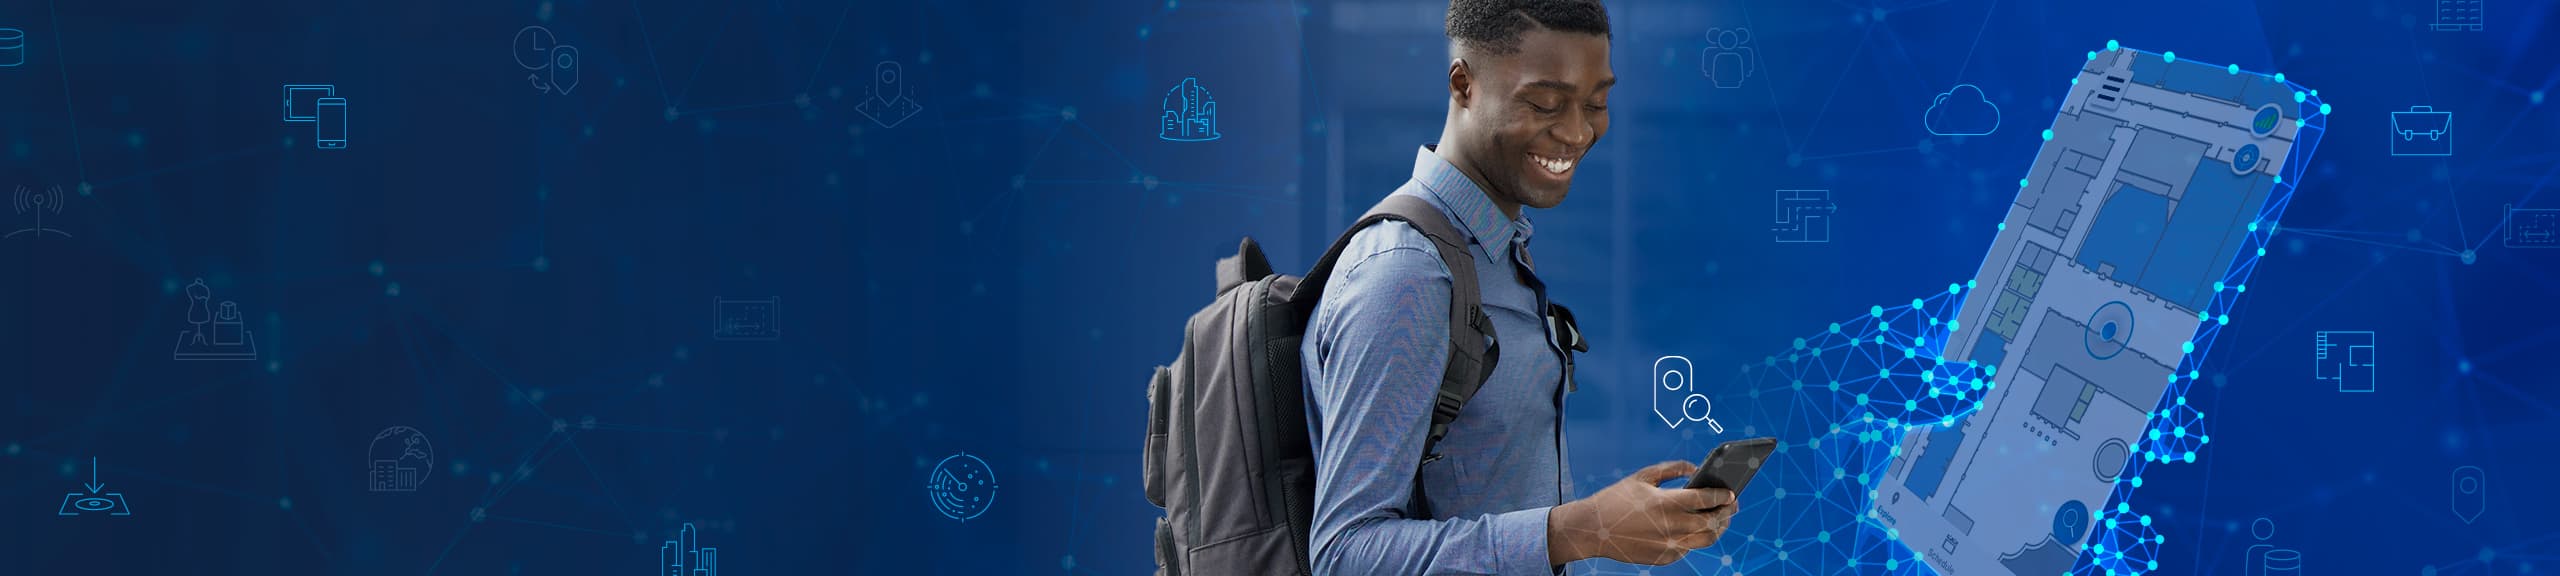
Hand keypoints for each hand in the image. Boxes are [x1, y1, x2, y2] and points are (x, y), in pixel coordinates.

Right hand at [1546, 460, 1739, 565]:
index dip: (1724, 495)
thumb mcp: (1643, 476)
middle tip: (1732, 505)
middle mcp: (1673, 526)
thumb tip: (1695, 468)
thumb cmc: (1617, 499)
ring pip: (1707, 539)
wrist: (1593, 529)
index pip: (1708, 499)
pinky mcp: (1665, 557)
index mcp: (1668, 503)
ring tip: (1719, 519)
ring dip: (1717, 528)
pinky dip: (1695, 537)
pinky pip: (1689, 548)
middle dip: (1727, 512)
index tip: (1732, 492)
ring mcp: (1670, 545)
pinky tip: (1693, 528)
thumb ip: (1672, 469)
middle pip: (1714, 521)